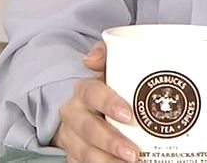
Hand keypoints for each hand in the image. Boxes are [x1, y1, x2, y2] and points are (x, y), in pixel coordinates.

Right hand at [53, 42, 141, 162]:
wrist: (83, 111)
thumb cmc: (105, 90)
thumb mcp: (108, 68)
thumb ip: (105, 54)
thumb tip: (92, 57)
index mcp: (83, 92)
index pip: (92, 94)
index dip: (108, 103)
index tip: (128, 114)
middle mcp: (74, 115)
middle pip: (88, 129)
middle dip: (111, 142)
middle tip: (133, 153)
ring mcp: (72, 138)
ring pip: (85, 152)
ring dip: (107, 161)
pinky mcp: (74, 157)